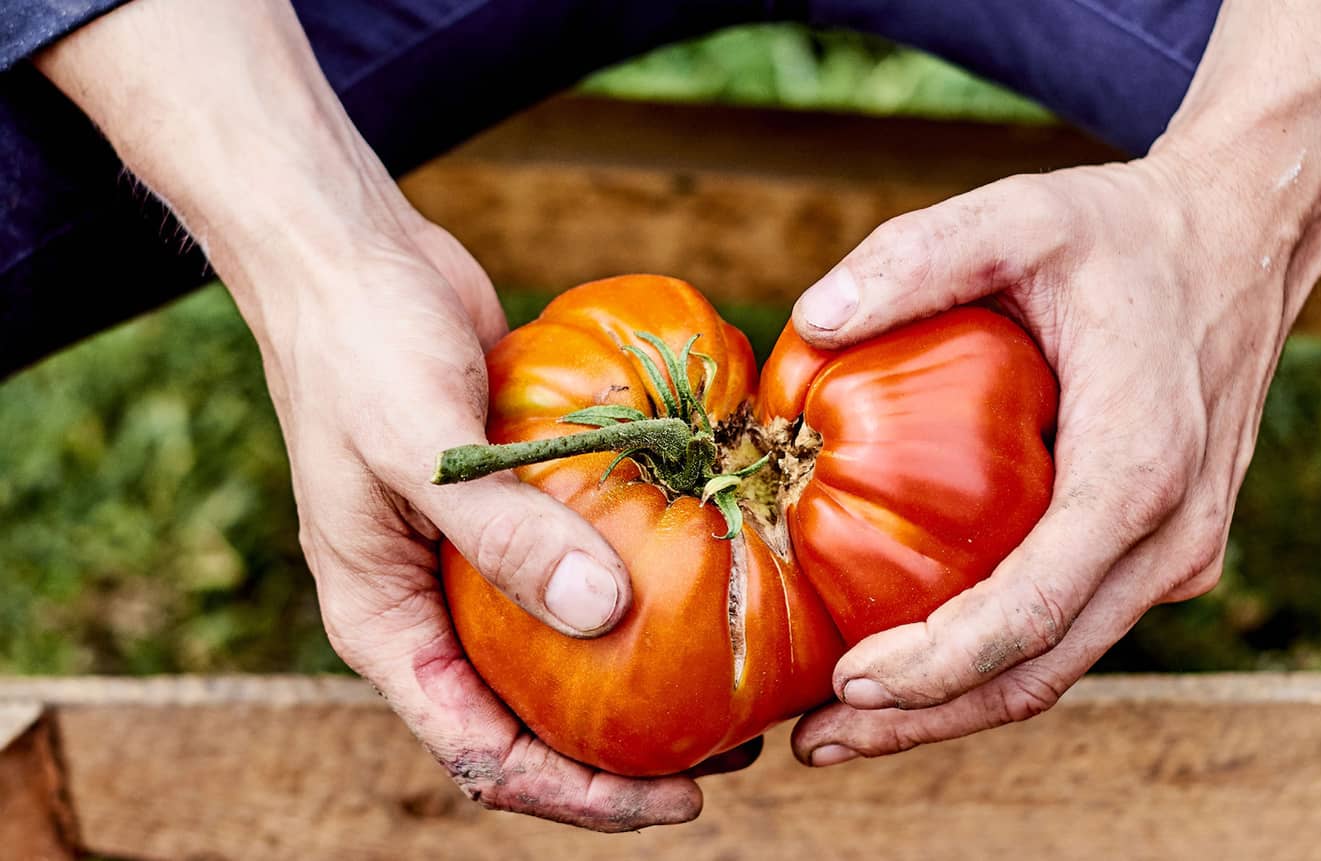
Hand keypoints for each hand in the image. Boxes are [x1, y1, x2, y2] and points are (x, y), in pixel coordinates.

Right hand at [35, 0, 754, 828]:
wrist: (352, 260)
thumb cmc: (359, 349)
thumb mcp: (420, 447)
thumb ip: (503, 535)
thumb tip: (603, 617)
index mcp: (384, 625)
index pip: (480, 750)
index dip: (575, 792)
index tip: (670, 802)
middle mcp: (431, 609)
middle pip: (529, 719)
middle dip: (619, 756)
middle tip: (724, 761)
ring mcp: (476, 561)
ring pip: (562, 654)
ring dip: (637, 681)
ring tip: (732, 696)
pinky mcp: (519, 510)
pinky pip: (583, 571)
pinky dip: (640, 593)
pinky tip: (713, 587)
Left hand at [787, 0, 1320, 765]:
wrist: (1242, 239)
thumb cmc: (1123, 232)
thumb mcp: (1018, 213)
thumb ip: (916, 257)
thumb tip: (808, 321)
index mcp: (1140, 466)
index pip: (1035, 608)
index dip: (939, 665)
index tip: (847, 686)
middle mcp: (1171, 532)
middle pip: (1043, 668)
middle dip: (928, 719)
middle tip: (818, 742)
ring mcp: (1175, 553)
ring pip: (1058, 665)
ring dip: (953, 705)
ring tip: (844, 725)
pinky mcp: (1160, 551)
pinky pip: (1070, 626)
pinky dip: (989, 658)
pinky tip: (909, 658)